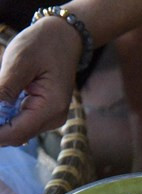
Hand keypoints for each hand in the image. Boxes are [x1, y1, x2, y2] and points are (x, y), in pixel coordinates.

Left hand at [0, 17, 82, 146]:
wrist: (64, 38)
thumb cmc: (43, 45)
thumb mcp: (19, 63)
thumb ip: (3, 89)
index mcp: (51, 108)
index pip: (14, 133)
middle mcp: (53, 119)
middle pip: (14, 135)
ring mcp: (50, 118)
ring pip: (15, 132)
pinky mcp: (43, 113)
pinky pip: (19, 123)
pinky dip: (3, 116)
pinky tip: (0, 101)